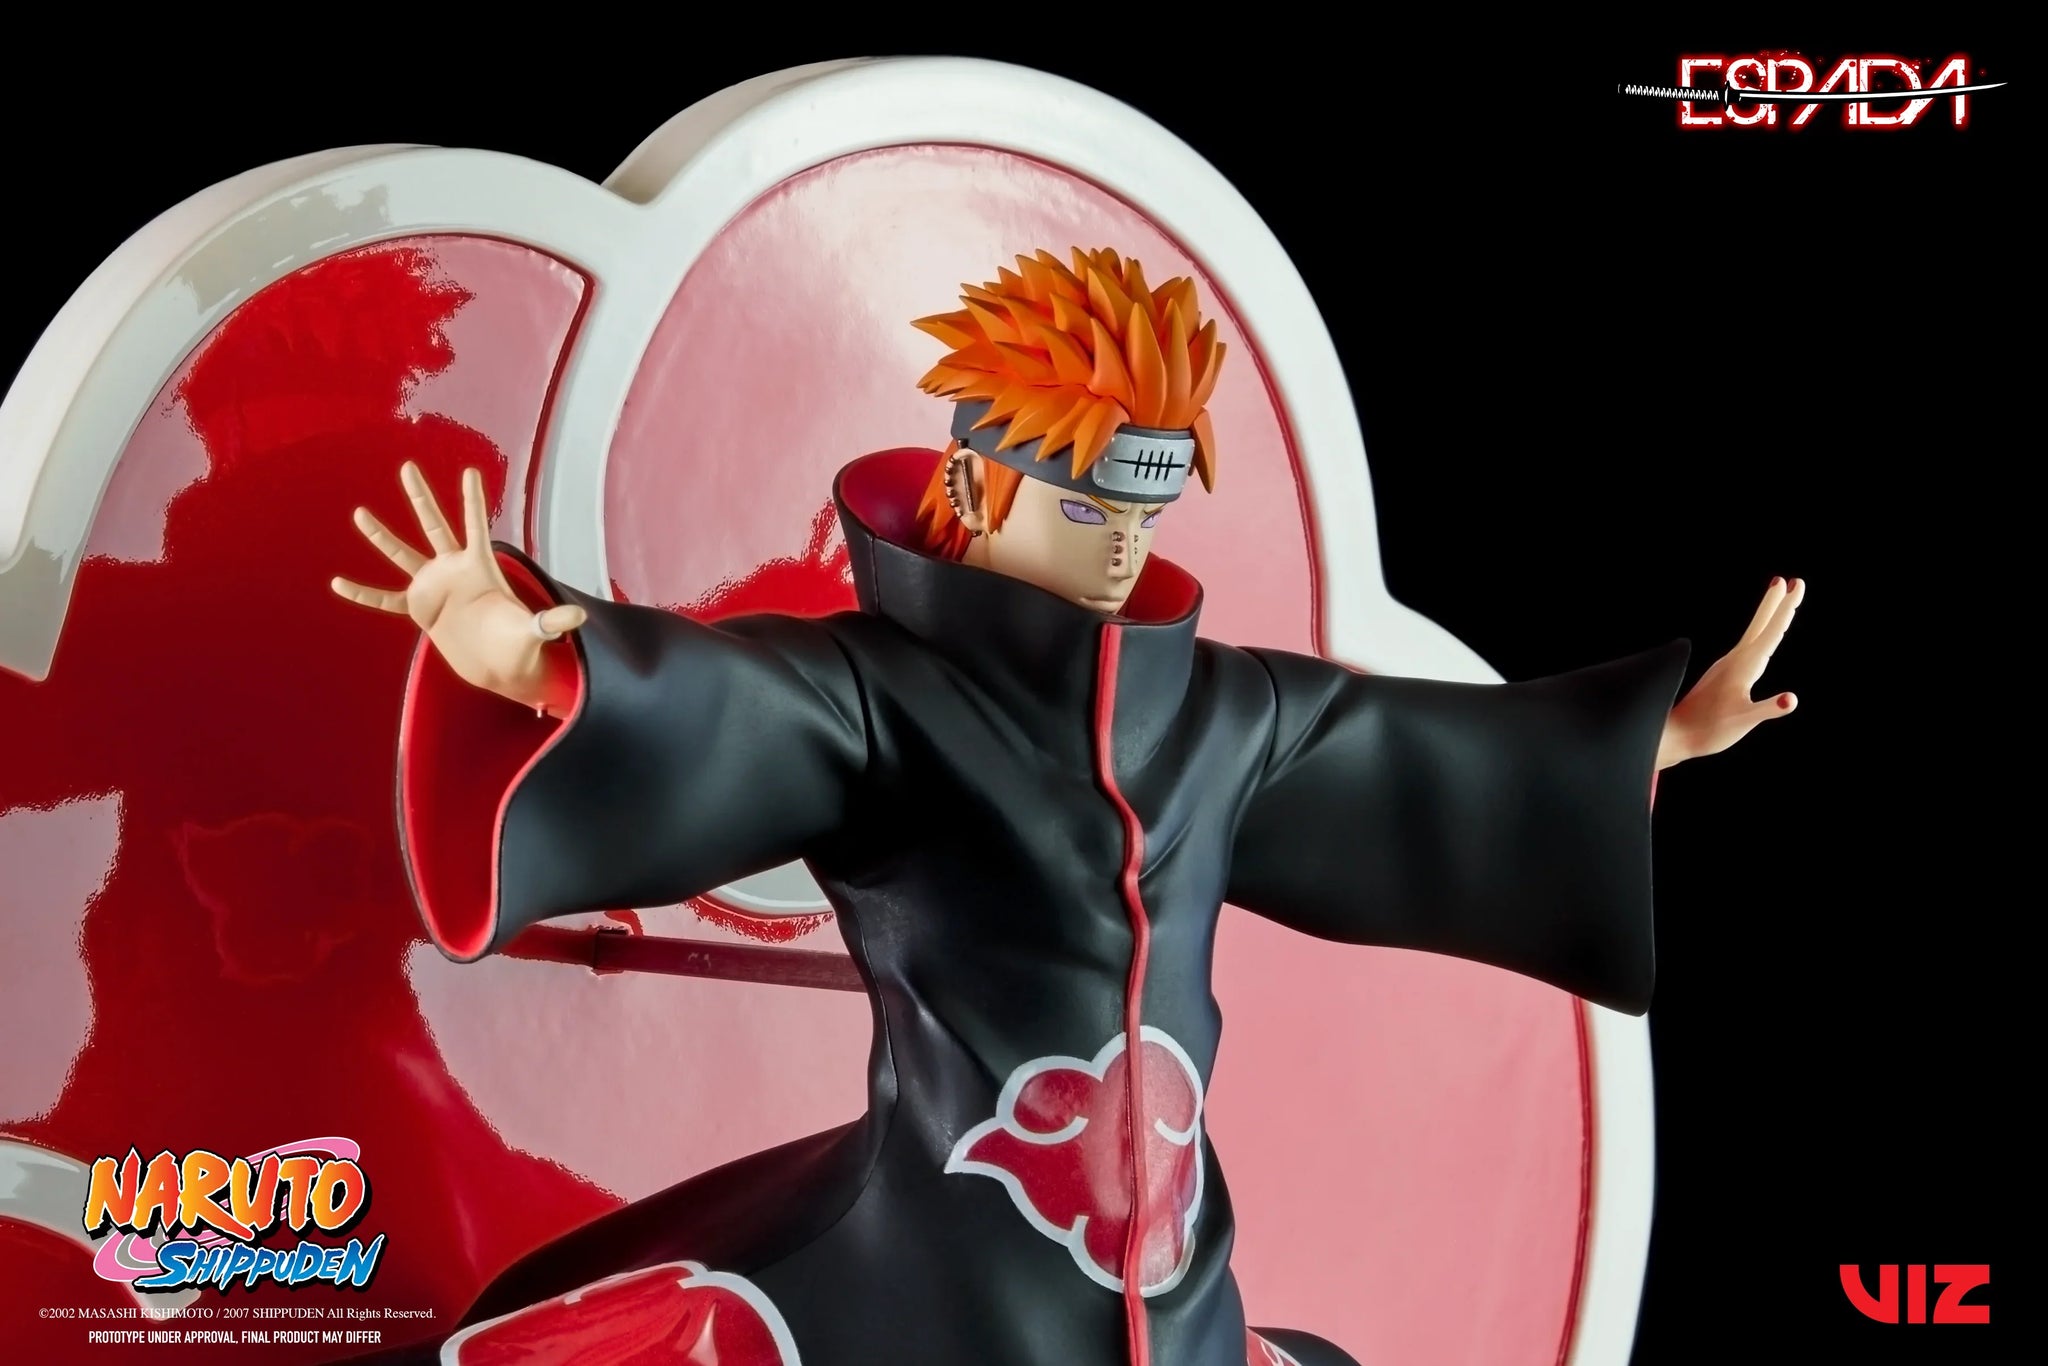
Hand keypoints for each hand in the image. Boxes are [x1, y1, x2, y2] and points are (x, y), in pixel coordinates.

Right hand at [330, 463, 585, 708]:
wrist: (498, 662)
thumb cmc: (518, 642)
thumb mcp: (535, 631)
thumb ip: (552, 621)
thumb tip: (580, 617)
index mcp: (480, 567)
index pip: (476, 526)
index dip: (473, 501)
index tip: (471, 472)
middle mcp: (453, 568)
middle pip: (434, 525)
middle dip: (421, 497)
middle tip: (407, 467)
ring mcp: (433, 585)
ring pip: (403, 553)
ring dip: (381, 537)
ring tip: (360, 514)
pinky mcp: (420, 607)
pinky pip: (385, 599)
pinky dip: (363, 593)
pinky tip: (338, 584)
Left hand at [1657, 576, 1802, 768]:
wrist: (1676, 736)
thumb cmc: (1709, 730)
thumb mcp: (1743, 721)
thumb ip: (1767, 709)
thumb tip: (1791, 700)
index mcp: (1744, 666)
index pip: (1772, 632)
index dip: (1786, 609)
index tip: (1797, 584)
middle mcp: (1736, 660)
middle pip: (1760, 625)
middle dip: (1776, 603)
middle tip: (1790, 580)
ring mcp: (1728, 666)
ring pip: (1753, 634)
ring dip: (1768, 616)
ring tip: (1778, 600)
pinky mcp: (1724, 676)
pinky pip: (1748, 648)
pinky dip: (1760, 636)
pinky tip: (1761, 642)